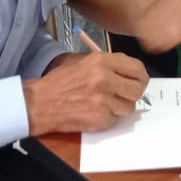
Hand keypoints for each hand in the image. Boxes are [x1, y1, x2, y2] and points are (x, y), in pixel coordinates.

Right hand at [23, 52, 147, 134]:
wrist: (40, 102)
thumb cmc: (59, 82)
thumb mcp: (83, 62)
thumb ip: (107, 64)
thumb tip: (128, 72)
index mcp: (102, 61)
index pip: (137, 68)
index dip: (140, 77)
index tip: (137, 81)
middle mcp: (105, 79)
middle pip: (138, 89)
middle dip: (132, 94)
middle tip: (123, 95)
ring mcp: (104, 100)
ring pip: (129, 107)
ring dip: (120, 108)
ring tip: (105, 104)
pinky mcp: (100, 118)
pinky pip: (115, 119)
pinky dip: (108, 118)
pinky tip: (94, 112)